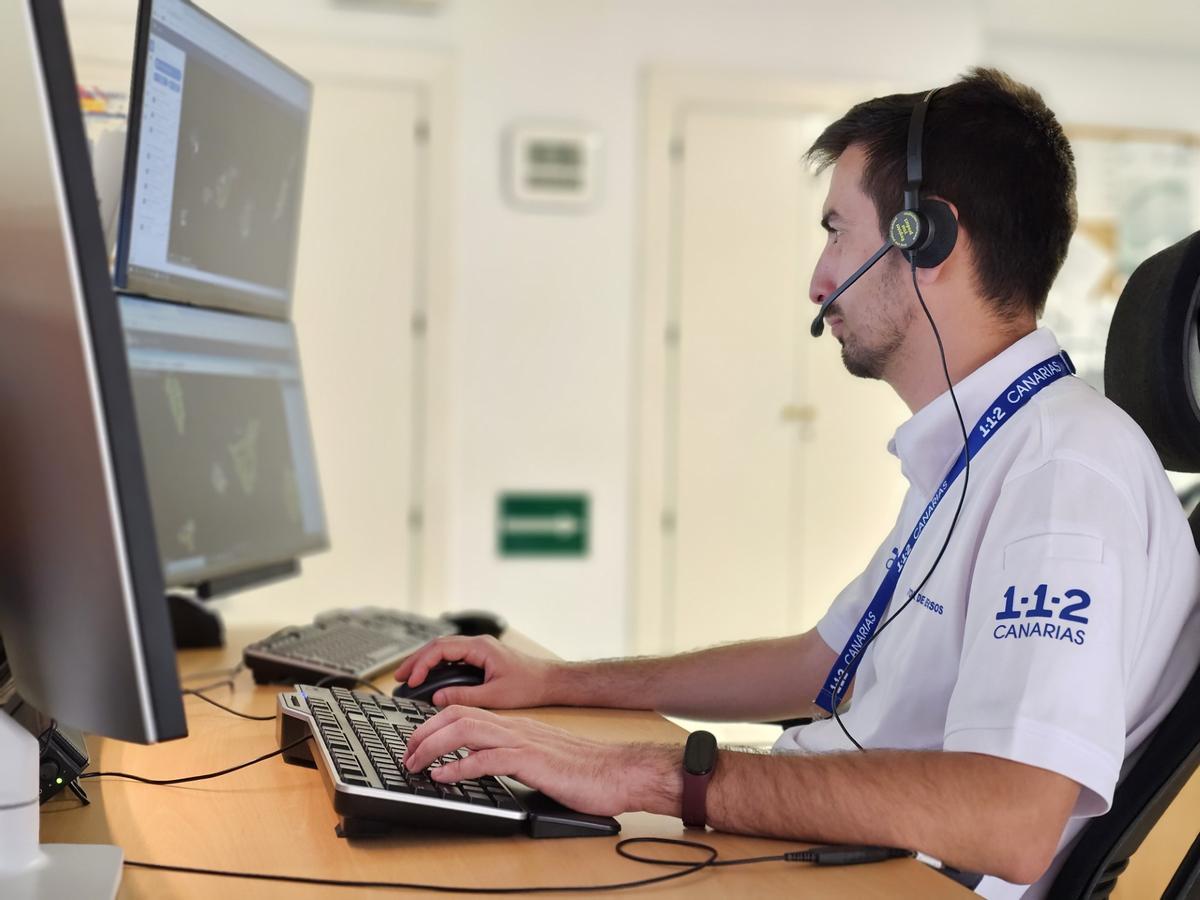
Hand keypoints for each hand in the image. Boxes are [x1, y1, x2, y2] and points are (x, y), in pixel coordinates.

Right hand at [394, 635, 559, 707]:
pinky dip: (438, 667)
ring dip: (425, 663)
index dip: (422, 664)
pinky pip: (453, 658)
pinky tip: (429, 680)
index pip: (441, 649)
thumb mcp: (494, 696)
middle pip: (438, 646)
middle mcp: (478, 645)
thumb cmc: (529, 685)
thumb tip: (437, 698)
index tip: (411, 680)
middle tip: (398, 678)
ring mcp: (479, 650)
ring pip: (444, 651)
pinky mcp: (481, 658)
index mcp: (480, 648)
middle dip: (416, 661)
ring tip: (408, 679)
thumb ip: (464, 696)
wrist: (550, 682)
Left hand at [402, 705, 679, 817]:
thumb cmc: (584, 768)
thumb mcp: (538, 756)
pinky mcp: (531, 761)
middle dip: (423, 732)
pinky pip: (487, 759)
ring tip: (414, 764)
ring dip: (432, 747)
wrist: (617, 771)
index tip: (415, 742)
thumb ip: (511, 754)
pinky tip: (443, 777)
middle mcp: (514, 727)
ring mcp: (522, 741)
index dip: (433, 724)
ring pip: (465, 731)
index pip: (464, 711)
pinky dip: (458, 767)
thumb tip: (480, 763)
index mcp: (514, 725)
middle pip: (456, 715)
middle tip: (406, 754)